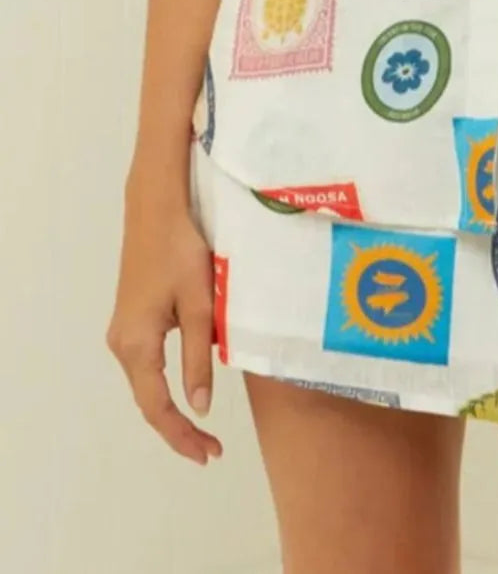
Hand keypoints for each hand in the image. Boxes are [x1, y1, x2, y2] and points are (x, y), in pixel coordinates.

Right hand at [105, 166, 222, 463]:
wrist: (156, 209)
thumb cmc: (182, 252)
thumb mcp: (200, 306)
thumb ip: (198, 358)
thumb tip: (199, 406)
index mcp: (136, 344)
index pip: (157, 407)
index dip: (181, 435)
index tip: (209, 454)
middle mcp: (121, 343)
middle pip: (147, 400)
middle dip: (177, 428)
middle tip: (211, 451)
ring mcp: (122, 331)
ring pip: (145, 383)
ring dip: (170, 408)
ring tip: (202, 431)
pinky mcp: (131, 318)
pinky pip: (146, 363)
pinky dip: (163, 384)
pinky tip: (185, 390)